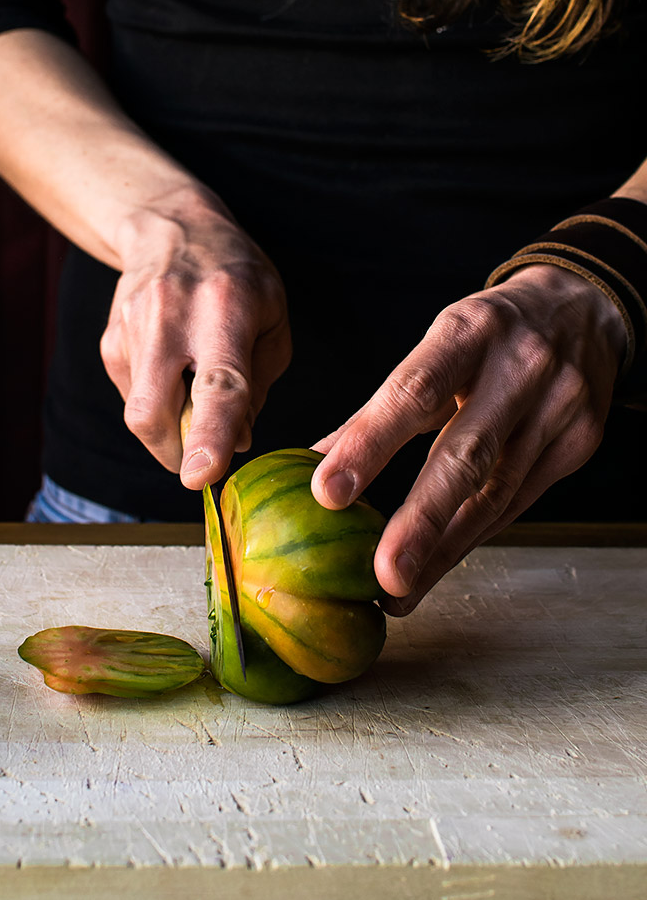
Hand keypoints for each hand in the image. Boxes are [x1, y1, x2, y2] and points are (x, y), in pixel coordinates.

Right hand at [99, 191, 291, 487]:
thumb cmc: (236, 278)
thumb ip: (258, 385)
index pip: (218, 384)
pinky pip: (132, 397)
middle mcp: (171, 316)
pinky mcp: (109, 340)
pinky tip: (172, 369)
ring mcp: (131, 327)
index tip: (201, 476)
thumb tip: (237, 442)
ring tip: (193, 390)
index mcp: (226, 308)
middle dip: (176, 454)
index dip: (210, 435)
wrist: (171, 227)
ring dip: (170, 429)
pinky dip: (157, 403)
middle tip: (203, 463)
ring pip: (139, 413)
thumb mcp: (272, 318)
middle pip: (155, 410)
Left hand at [309, 264, 627, 614]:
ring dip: (444, 548)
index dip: (368, 443)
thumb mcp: (437, 343)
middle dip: (421, 520)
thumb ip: (382, 404)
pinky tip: (440, 561)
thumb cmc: (490, 331)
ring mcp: (557, 406)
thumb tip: (319, 460)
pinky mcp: (580, 441)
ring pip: (496, 492)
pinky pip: (519, 500)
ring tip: (399, 590)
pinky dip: (474, 533)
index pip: (412, 392)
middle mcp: (519, 367)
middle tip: (384, 573)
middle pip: (465, 454)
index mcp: (468, 331)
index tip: (328, 492)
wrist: (581, 308)